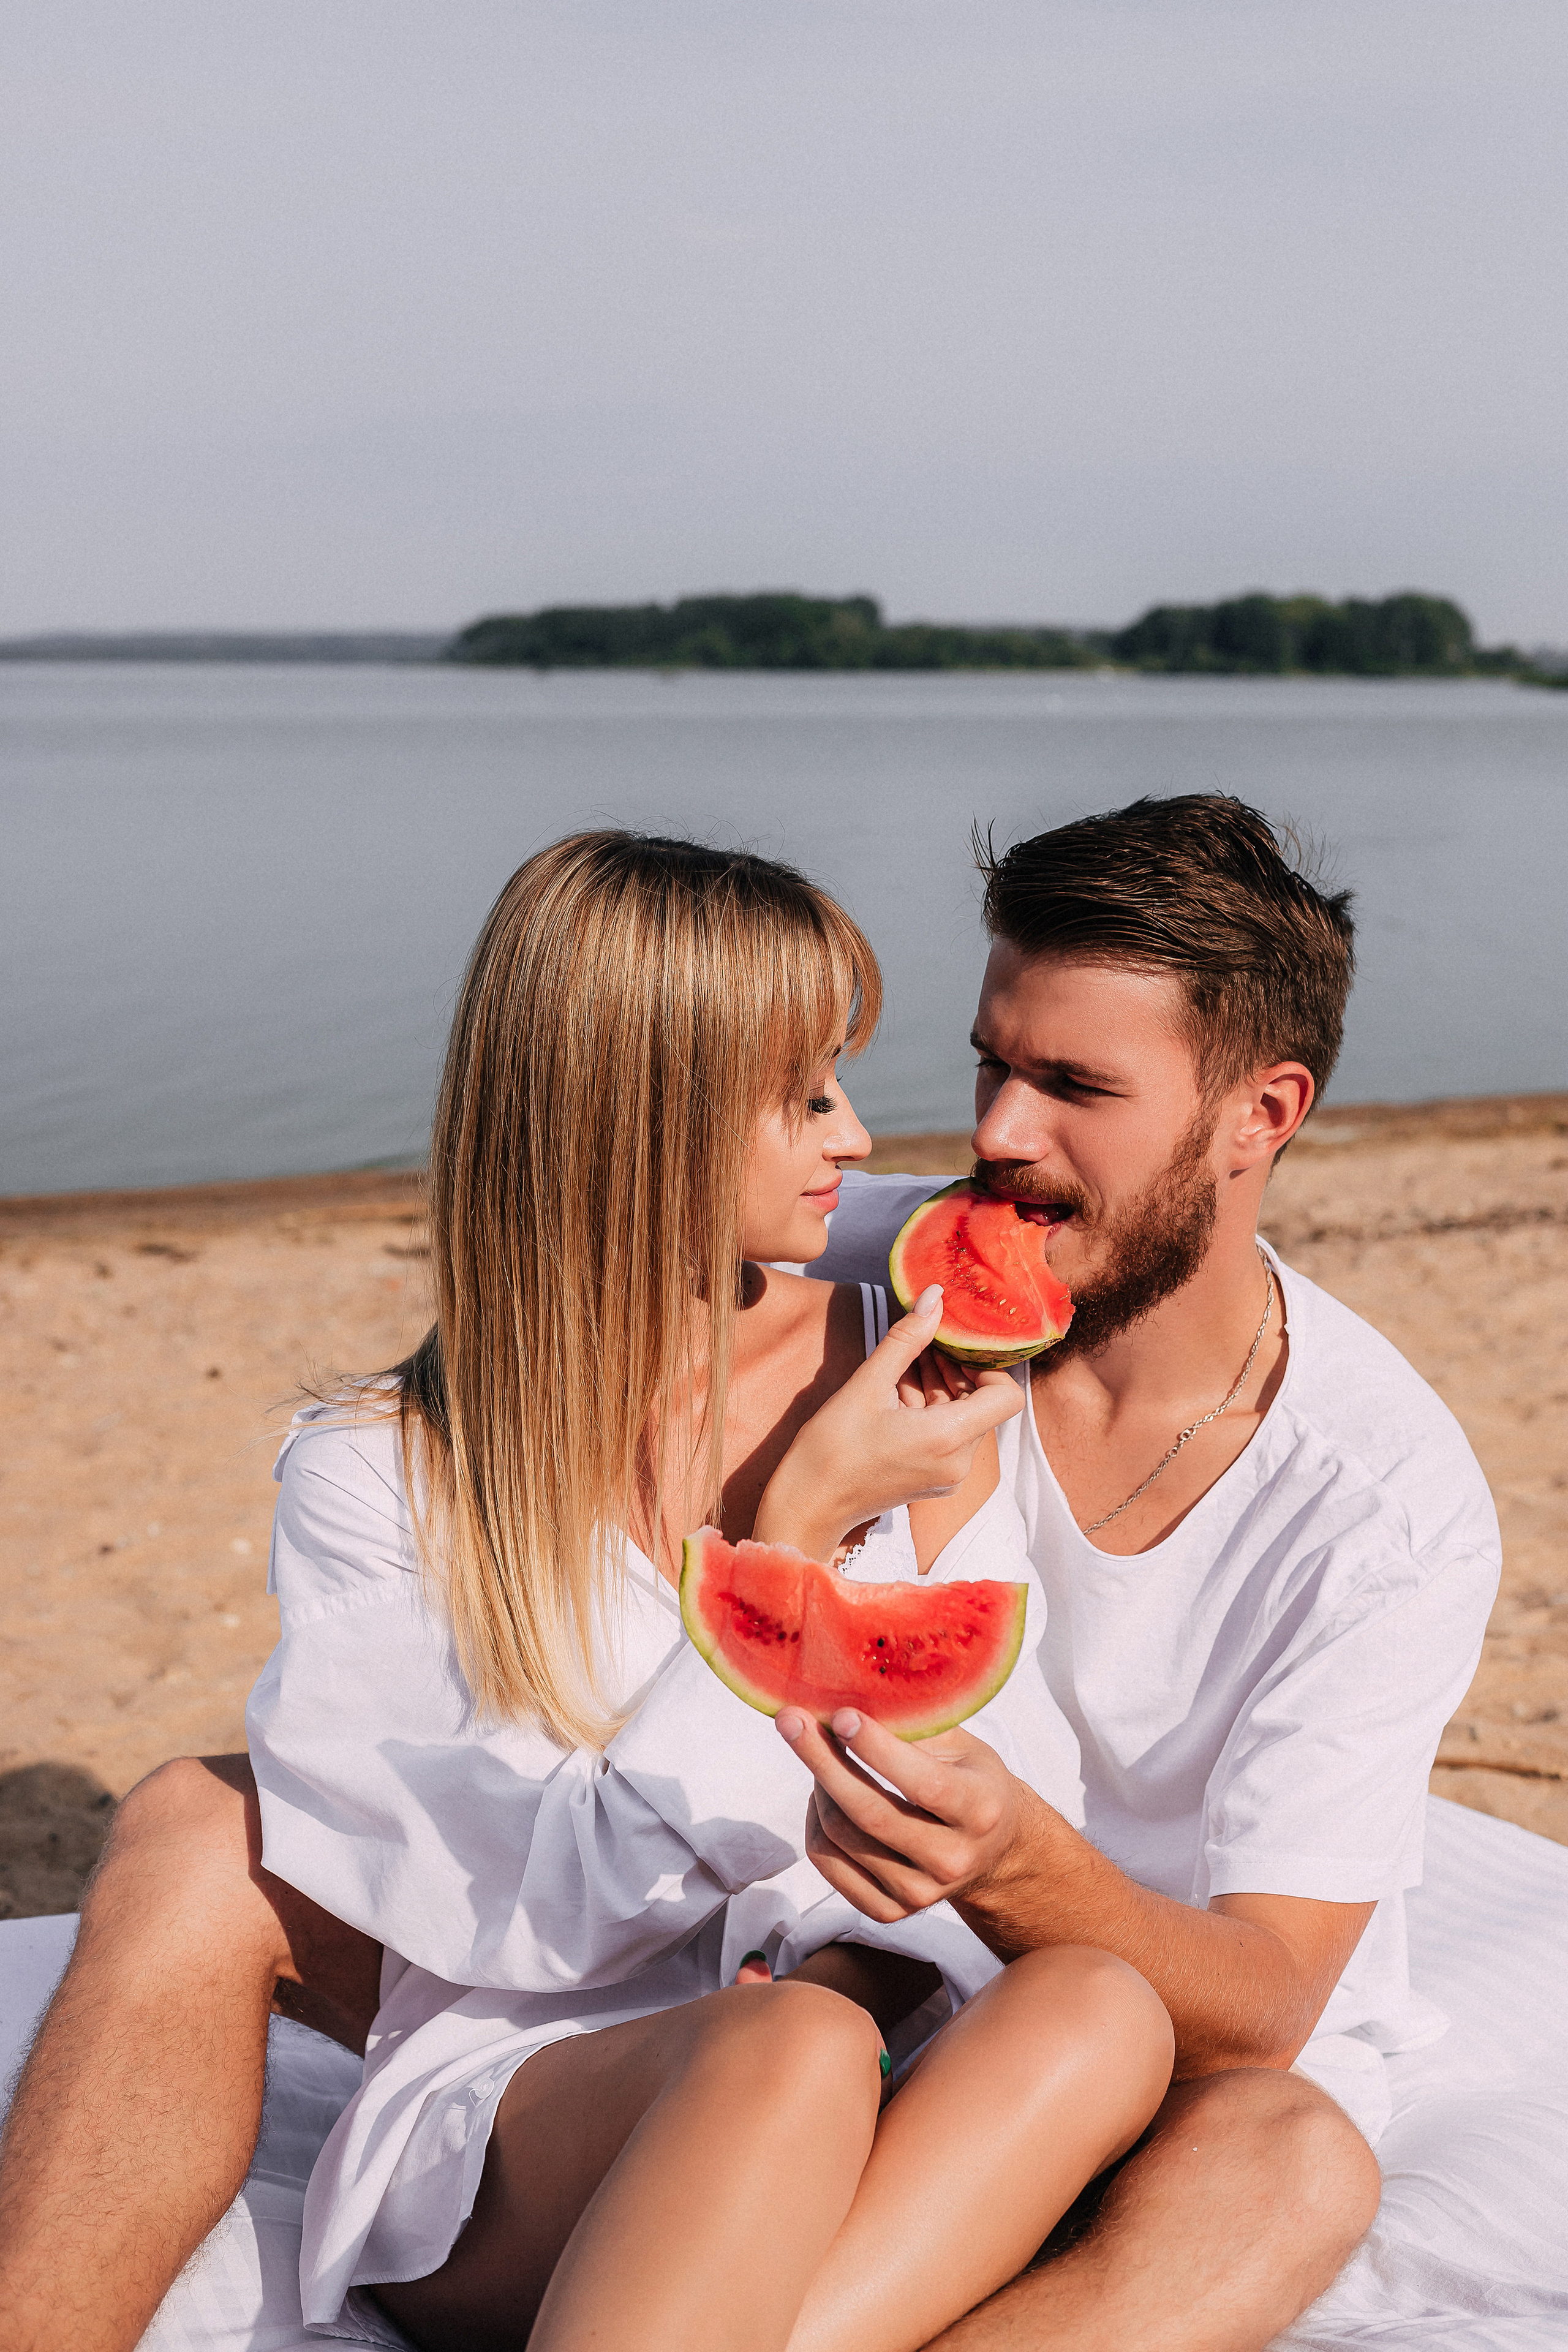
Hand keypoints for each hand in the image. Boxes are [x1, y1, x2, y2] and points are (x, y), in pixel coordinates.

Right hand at [751, 1286, 1023, 1561]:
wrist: (807, 1507)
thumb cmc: (831, 1449)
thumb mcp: (867, 1384)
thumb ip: (907, 1338)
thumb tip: (934, 1297)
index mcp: (948, 1438)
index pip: (1007, 1396)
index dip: (987, 1365)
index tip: (953, 1348)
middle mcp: (959, 1462)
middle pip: (983, 1404)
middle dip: (956, 1371)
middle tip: (923, 1345)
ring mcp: (948, 1476)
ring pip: (964, 1419)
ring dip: (941, 1388)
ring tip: (906, 1365)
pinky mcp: (935, 1481)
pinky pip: (949, 1438)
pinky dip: (932, 1411)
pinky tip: (899, 1392)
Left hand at [777, 1706, 1033, 1925]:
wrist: (993, 1851)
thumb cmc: (972, 1782)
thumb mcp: (963, 1746)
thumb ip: (919, 1723)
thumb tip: (858, 1686)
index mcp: (980, 1811)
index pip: (921, 1782)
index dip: (875, 1748)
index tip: (840, 1714)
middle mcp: (953, 1860)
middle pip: (868, 1813)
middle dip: (821, 1759)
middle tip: (791, 1719)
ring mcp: (920, 1894)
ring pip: (839, 1835)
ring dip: (818, 1784)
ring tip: (819, 1752)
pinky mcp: (890, 1911)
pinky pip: (827, 1861)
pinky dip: (814, 1821)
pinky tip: (824, 1794)